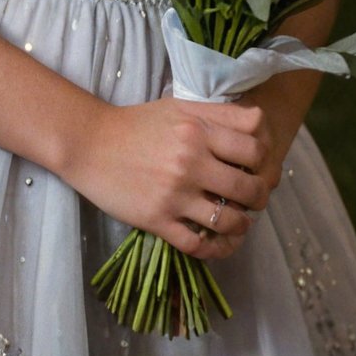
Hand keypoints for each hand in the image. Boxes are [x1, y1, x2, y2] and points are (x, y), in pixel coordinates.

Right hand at [63, 95, 276, 260]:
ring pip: (229, 221)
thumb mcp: (178, 107)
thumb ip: (218, 113)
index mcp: (197, 130)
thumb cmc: (137, 123)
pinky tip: (220, 242)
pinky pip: (199, 245)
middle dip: (259, 197)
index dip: (264, 160)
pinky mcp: (158, 221)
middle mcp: (191, 162)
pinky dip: (217, 249)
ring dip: (242, 225)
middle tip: (254, 198)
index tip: (259, 167)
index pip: (254, 149)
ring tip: (240, 222)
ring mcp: (175, 195)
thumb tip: (257, 122)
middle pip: (248, 188)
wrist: (91, 144)